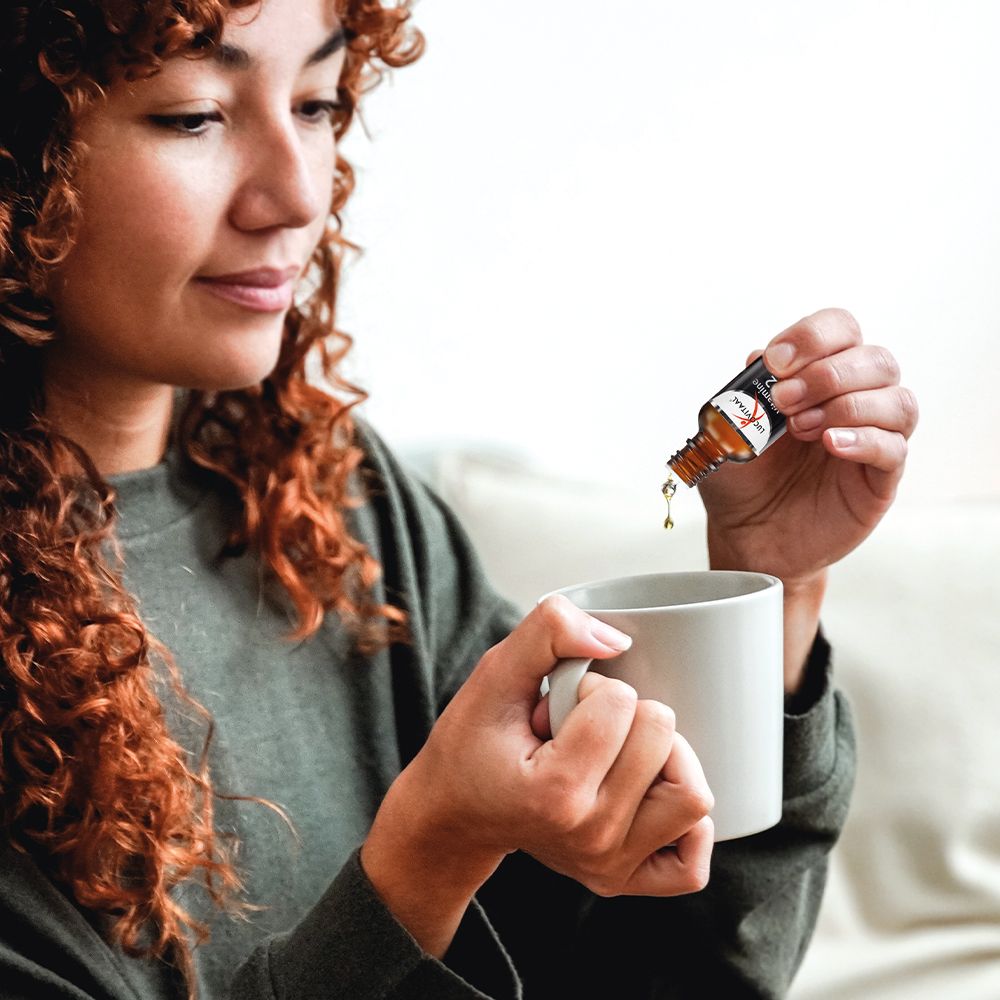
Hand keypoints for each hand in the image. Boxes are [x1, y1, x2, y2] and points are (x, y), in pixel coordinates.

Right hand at [362, 596, 713, 955]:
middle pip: (661, 739)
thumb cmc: (471, 745)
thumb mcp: (494, 674)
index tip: (554, 709)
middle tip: (580, 732)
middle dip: (625, 715)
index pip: (620, 704)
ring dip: (664, 758)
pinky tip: (649, 794)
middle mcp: (590, 838)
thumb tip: (616, 638)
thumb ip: (548, 633)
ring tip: (617, 757)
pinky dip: (686, 823)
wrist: (453, 815)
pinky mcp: (624, 880)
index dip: (590, 688)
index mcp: (554, 792)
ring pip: (692, 797)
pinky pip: (691, 862)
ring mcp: (610, 865)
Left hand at [698, 308, 917, 586]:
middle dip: (827, 373)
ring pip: (897, 399)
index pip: (840, 330)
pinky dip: (865, 440)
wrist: (745, 536)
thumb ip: (741, 393)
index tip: (775, 362)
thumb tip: (760, 355)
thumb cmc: (740, 481)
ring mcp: (872, 438)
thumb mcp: (725, 432)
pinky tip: (831, 445)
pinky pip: (894, 447)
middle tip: (785, 401)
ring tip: (802, 428)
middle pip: (875, 359)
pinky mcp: (880, 478)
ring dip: (847, 404)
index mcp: (816, 378)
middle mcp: (851, 400)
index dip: (814, 336)